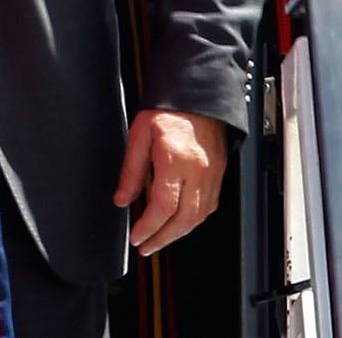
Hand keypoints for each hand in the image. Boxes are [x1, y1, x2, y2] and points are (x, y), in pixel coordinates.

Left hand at [115, 109, 228, 253]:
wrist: (198, 95)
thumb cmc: (168, 109)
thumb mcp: (139, 135)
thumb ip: (131, 171)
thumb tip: (121, 199)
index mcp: (175, 160)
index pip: (163, 207)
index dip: (148, 228)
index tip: (137, 237)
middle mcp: (198, 171)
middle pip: (184, 220)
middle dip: (163, 239)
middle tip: (146, 246)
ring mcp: (212, 174)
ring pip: (199, 217)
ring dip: (179, 233)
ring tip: (160, 239)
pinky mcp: (220, 174)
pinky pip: (210, 206)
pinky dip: (194, 220)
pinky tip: (181, 222)